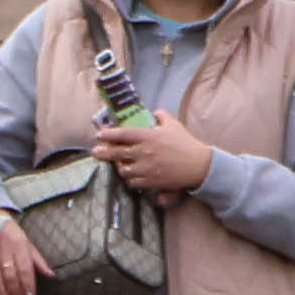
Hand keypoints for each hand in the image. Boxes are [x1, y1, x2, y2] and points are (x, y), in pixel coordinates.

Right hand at [0, 224, 49, 294]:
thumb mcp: (27, 242)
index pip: (25, 270)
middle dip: (16, 292)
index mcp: (19, 246)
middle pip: (10, 275)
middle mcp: (3, 249)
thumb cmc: (11, 232)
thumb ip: (37, 260)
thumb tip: (50, 275)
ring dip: (1, 291)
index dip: (28, 285)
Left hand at [97, 114, 214, 197]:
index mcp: (148, 137)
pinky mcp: (150, 181)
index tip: (100, 134)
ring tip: (118, 163)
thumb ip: (161, 116)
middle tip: (95, 152)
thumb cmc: (186, 143)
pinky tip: (130, 175)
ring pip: (123, 169)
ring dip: (119, 166)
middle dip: (103, 152)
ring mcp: (146, 168)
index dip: (108, 134)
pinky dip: (129, 178)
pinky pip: (132, 182)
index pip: (122, 134)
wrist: (199, 165)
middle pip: (116, 153)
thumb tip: (153, 112)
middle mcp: (144, 152)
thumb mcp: (173, 125)